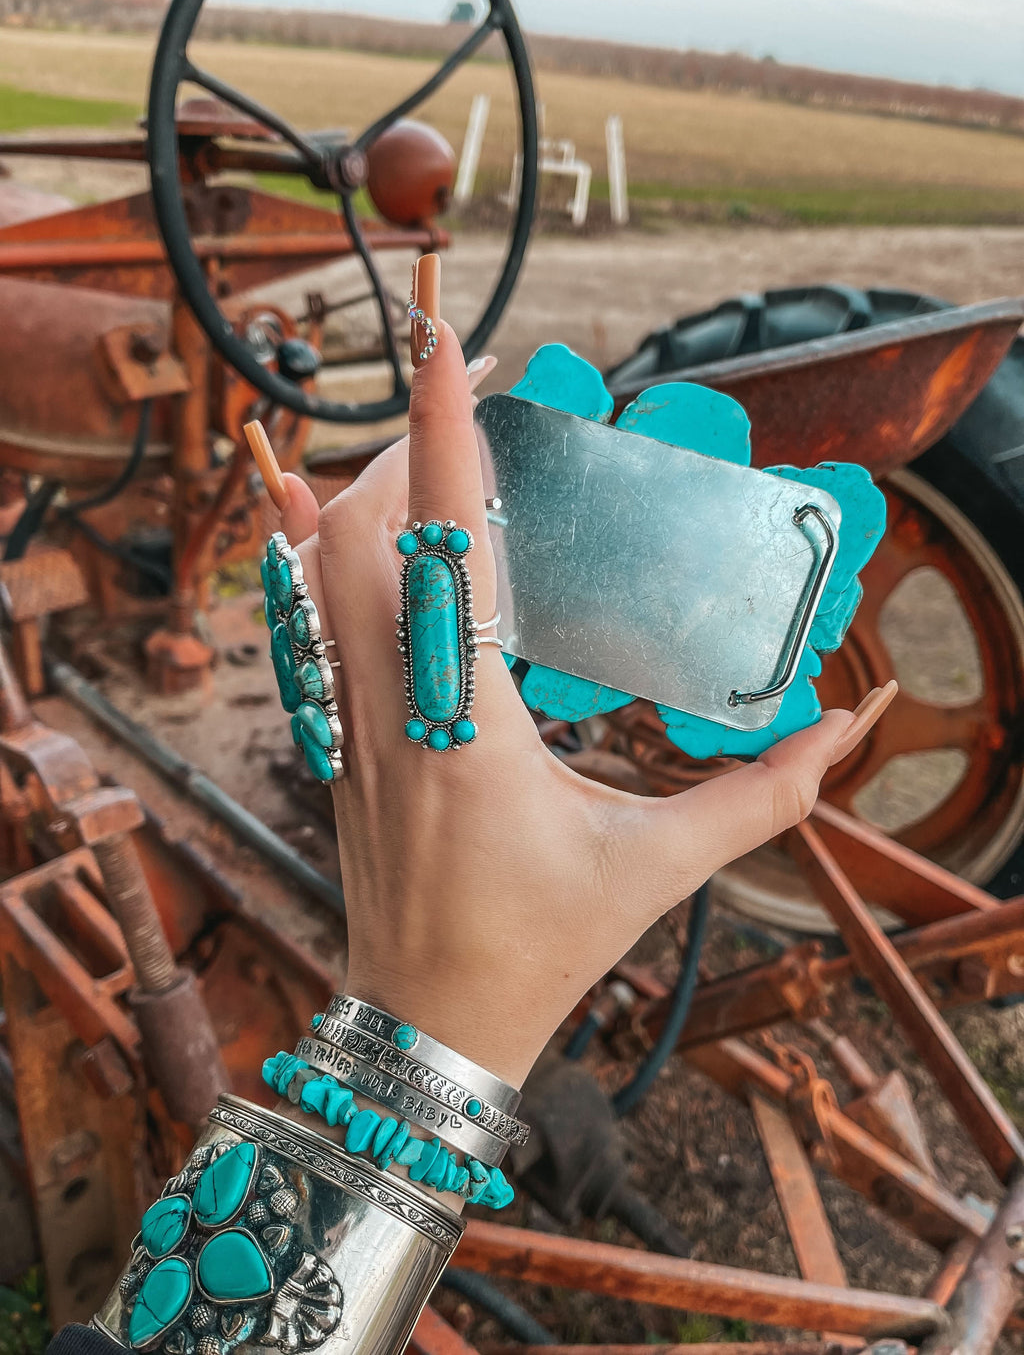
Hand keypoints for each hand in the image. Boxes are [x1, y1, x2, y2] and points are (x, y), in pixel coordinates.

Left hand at [260, 256, 894, 1088]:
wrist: (427, 1024)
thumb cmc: (535, 949)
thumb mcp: (656, 868)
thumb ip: (760, 798)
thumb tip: (842, 734)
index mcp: (468, 725)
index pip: (446, 548)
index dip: (442, 435)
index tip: (445, 345)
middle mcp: (389, 707)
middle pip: (359, 532)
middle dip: (403, 444)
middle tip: (469, 398)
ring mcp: (346, 725)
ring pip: (318, 572)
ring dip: (357, 490)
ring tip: (418, 446)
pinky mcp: (335, 742)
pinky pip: (303, 623)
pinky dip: (303, 554)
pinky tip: (300, 513)